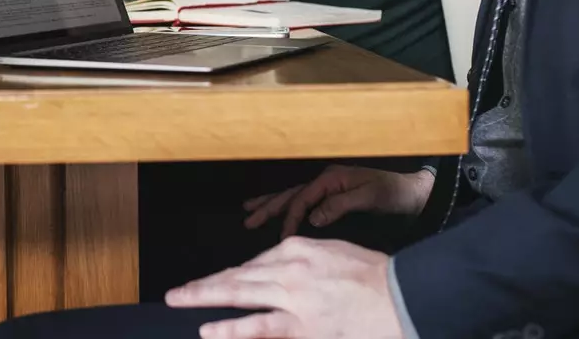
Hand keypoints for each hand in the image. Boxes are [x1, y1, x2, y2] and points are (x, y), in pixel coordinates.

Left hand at [166, 238, 402, 338]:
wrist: (401, 295)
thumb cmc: (375, 276)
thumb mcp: (335, 253)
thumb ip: (305, 260)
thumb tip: (282, 268)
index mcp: (298, 248)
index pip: (255, 264)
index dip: (232, 277)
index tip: (218, 285)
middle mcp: (288, 268)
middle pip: (237, 277)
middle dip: (205, 285)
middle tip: (177, 293)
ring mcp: (292, 297)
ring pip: (238, 294)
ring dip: (204, 297)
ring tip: (178, 301)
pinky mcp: (302, 324)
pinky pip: (260, 327)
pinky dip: (231, 328)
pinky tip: (209, 330)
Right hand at [243, 166, 434, 239]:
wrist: (415, 193)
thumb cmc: (394, 194)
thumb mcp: (369, 197)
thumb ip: (340, 205)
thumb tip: (313, 216)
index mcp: (331, 178)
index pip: (302, 198)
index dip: (290, 216)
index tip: (282, 236)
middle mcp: (326, 180)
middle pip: (291, 194)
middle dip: (269, 206)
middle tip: (248, 218)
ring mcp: (329, 187)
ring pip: (293, 195)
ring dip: (272, 203)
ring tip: (250, 210)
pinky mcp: (333, 195)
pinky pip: (303, 200)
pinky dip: (287, 205)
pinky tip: (278, 210)